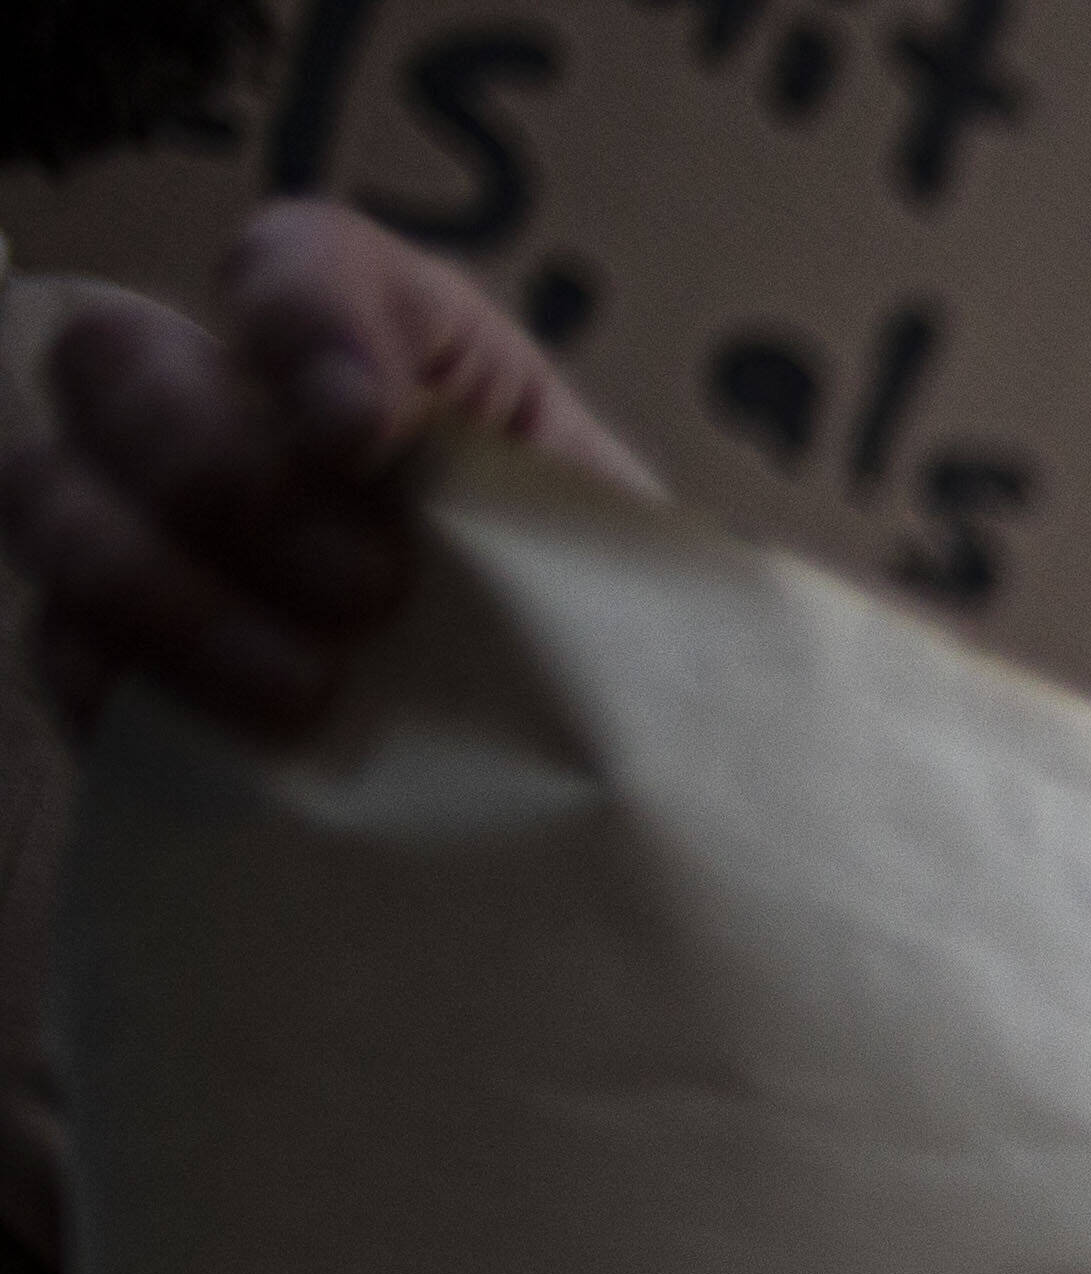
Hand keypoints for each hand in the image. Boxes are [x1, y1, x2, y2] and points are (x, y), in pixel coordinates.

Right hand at [6, 201, 656, 741]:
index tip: (365, 431)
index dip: (299, 318)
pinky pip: (60, 646)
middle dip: (223, 470)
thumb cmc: (588, 622)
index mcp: (360, 346)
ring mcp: (137, 520)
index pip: (287, 259)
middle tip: (368, 589)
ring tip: (309, 689)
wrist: (587, 762)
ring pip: (51, 496)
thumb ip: (528, 481)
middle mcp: (214, 402)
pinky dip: (131, 683)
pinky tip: (234, 738)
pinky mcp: (109, 652)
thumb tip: (437, 504)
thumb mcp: (602, 534)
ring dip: (171, 592)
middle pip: (110, 356)